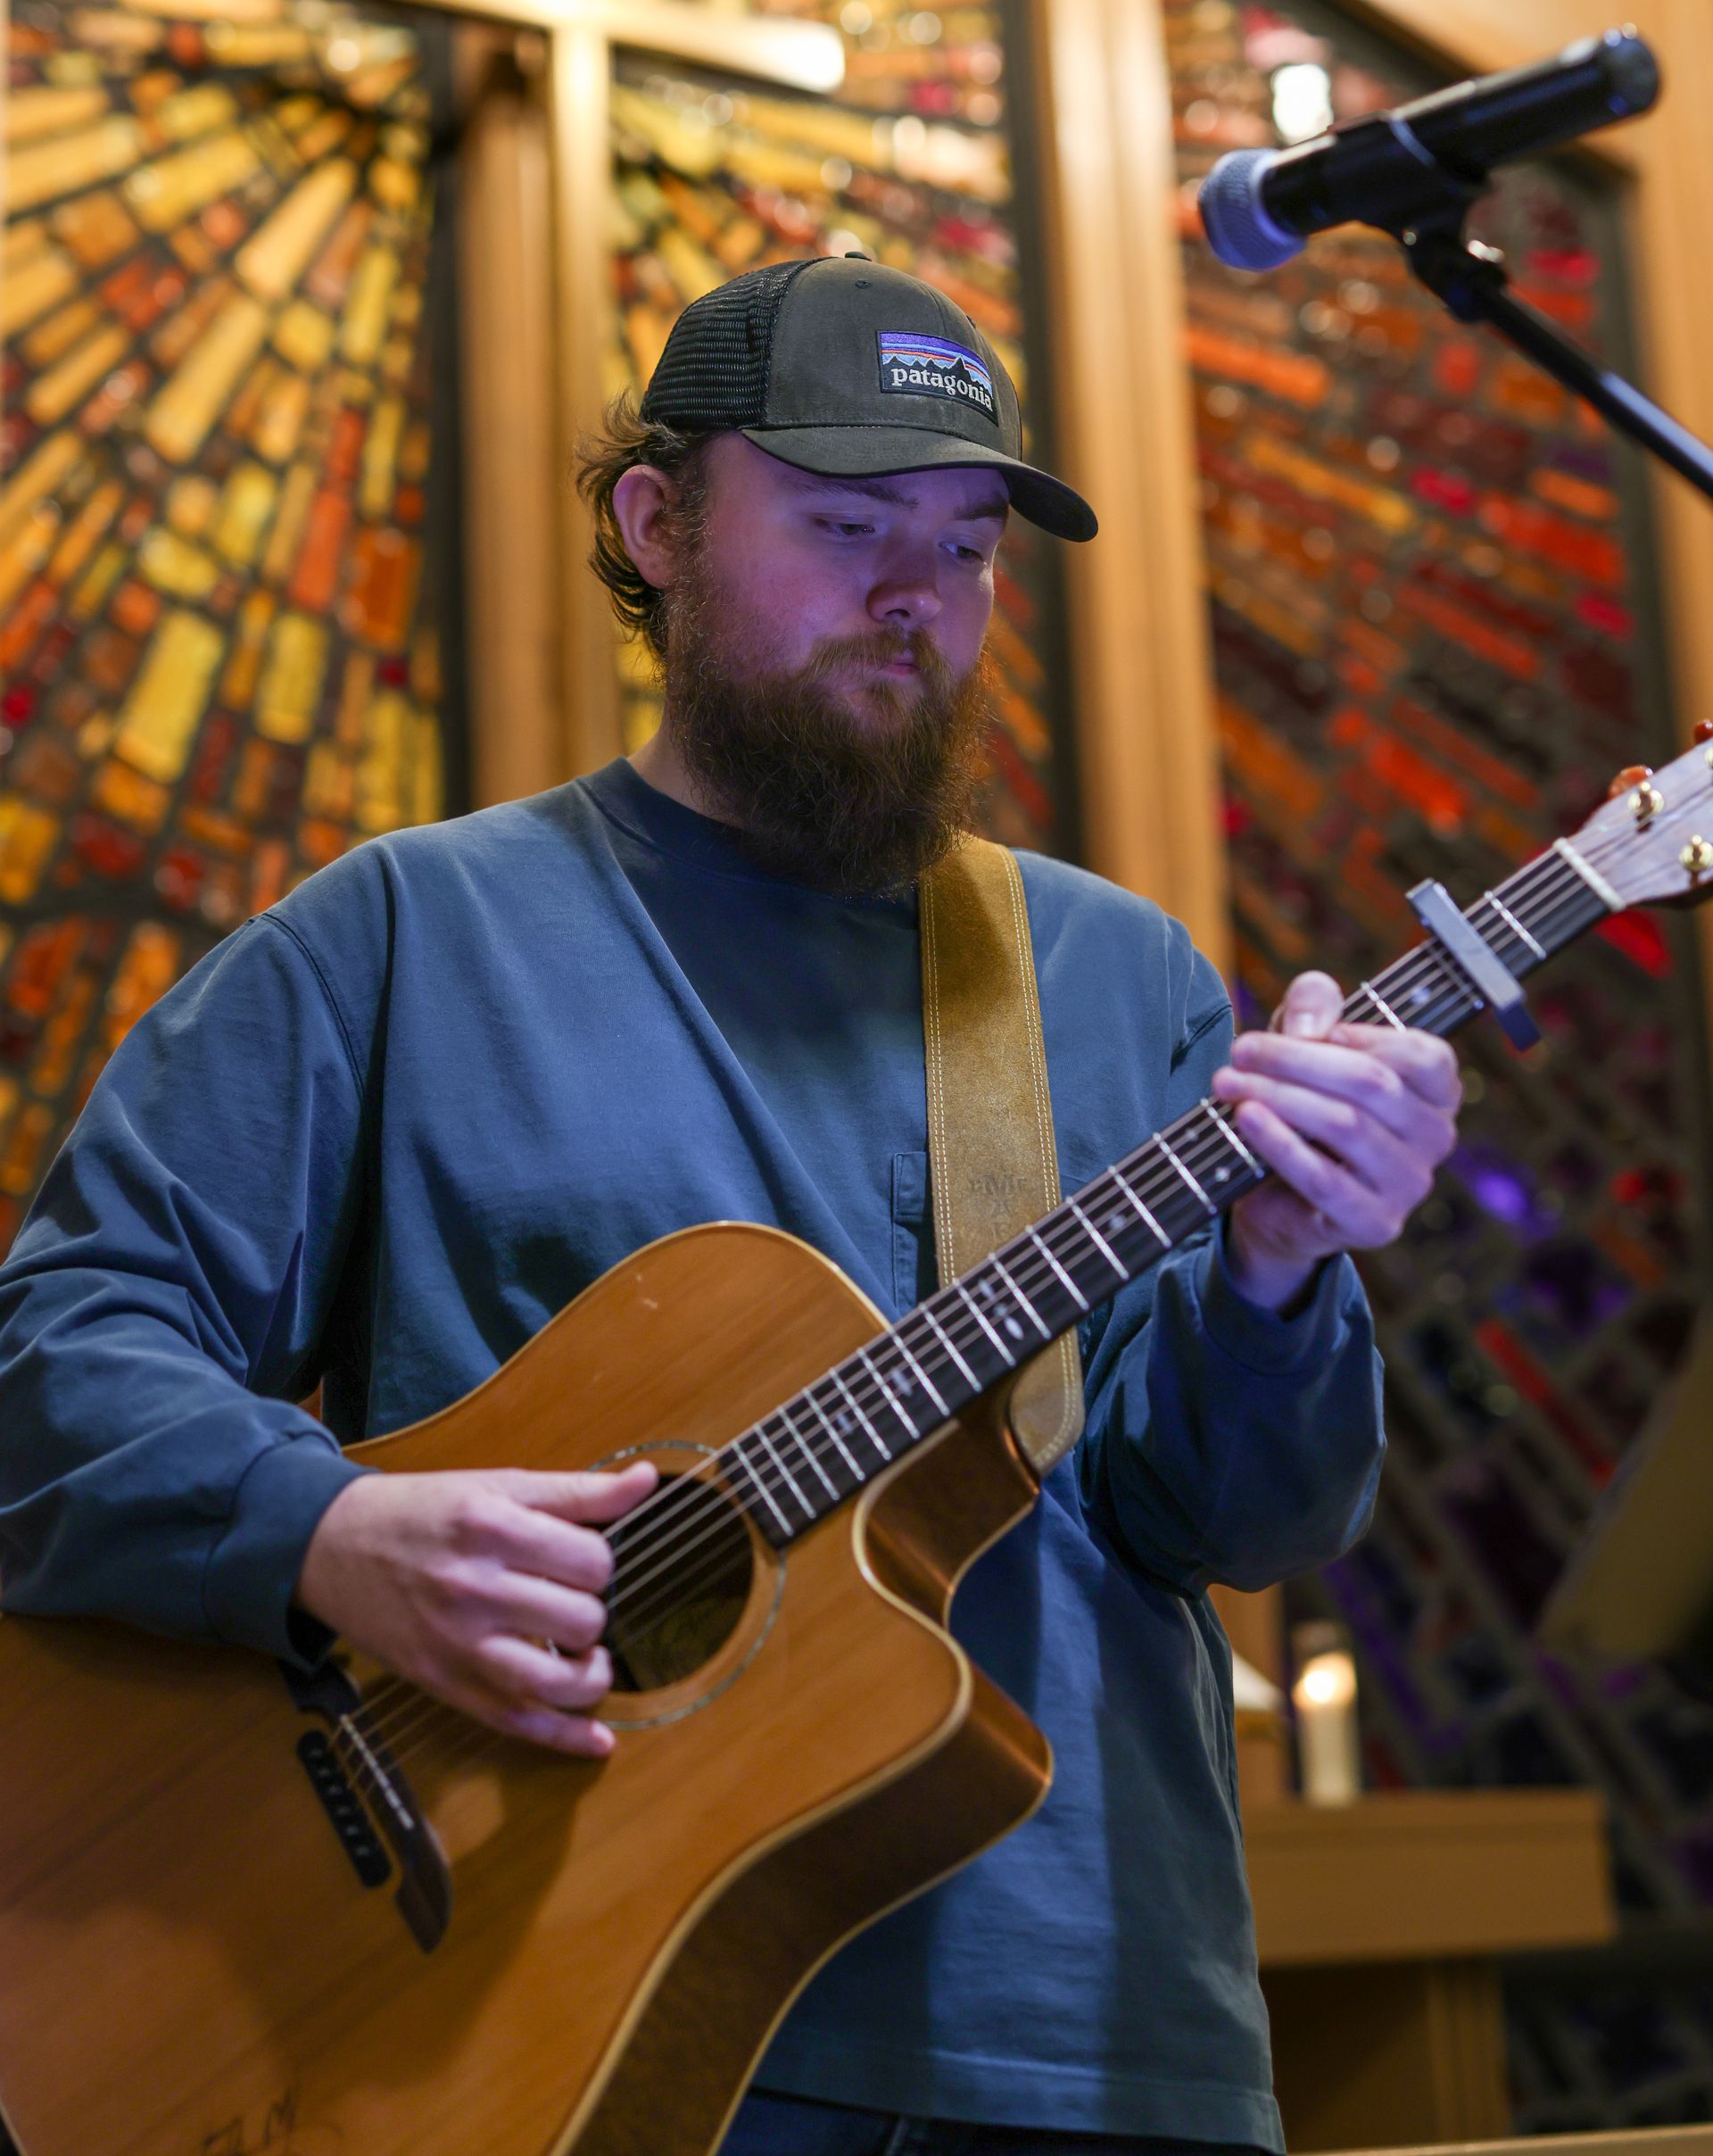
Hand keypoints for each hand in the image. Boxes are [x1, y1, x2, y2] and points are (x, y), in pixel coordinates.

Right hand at [295, 1462, 657, 1756]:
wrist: (332, 1546)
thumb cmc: (420, 1511)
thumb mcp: (496, 1484)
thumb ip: (576, 1490)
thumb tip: (645, 1480)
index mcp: (491, 1527)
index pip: (591, 1560)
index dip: (601, 1563)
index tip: (582, 1563)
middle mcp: (473, 1588)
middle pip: (581, 1619)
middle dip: (592, 1613)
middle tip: (573, 1603)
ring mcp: (457, 1644)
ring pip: (555, 1682)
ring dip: (591, 1677)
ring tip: (587, 1659)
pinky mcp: (444, 1684)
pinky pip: (516, 1723)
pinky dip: (565, 1738)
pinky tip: (598, 1739)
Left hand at [1210, 971, 1460, 1311]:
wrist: (1279, 1200)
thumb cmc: (1302, 1104)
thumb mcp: (1306, 1038)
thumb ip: (1315, 1005)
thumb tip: (1309, 1028)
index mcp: (1437, 1092)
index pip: (1424, 1056)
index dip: (1365, 1036)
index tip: (1306, 1030)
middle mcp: (1435, 1138)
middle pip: (1372, 1084)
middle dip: (1296, 1060)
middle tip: (1241, 1049)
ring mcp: (1410, 1185)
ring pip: (1346, 1126)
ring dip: (1279, 1097)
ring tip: (1229, 1082)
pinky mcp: (1374, 1223)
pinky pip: (1324, 1179)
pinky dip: (1280, 1144)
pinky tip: (1246, 1118)